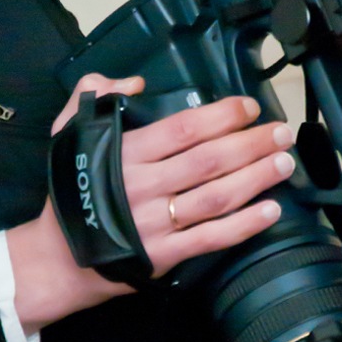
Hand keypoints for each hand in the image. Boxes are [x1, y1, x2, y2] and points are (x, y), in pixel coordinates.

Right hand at [7, 75, 294, 330]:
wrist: (57, 258)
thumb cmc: (70, 190)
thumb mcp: (68, 131)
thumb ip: (94, 93)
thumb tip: (136, 83)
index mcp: (124, 153)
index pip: (183, 129)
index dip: (222, 116)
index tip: (250, 108)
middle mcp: (143, 186)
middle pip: (209, 160)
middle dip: (252, 144)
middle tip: (282, 133)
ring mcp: (156, 223)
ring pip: (216, 197)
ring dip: (256, 178)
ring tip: (285, 164)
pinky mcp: (164, 255)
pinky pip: (211, 238)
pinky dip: (244, 226)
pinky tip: (270, 211)